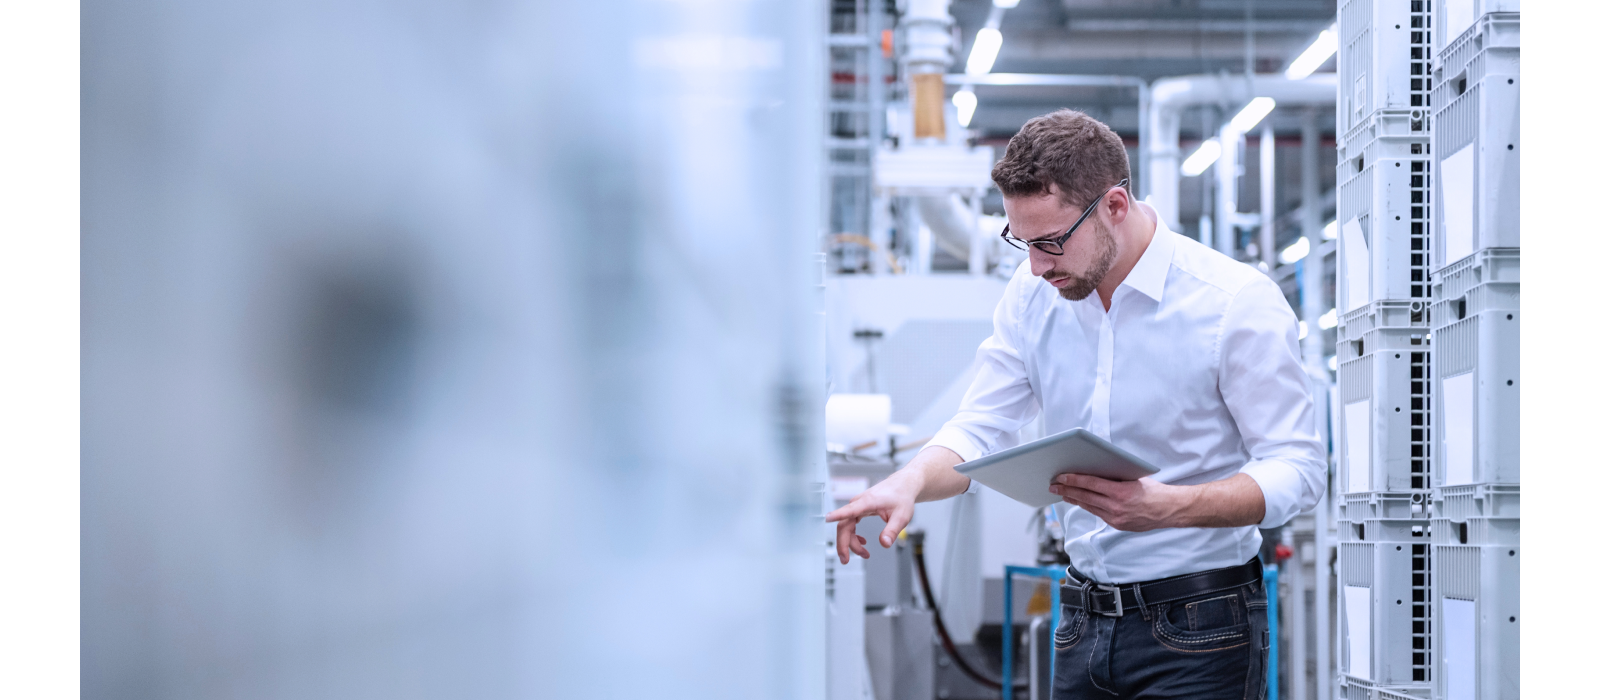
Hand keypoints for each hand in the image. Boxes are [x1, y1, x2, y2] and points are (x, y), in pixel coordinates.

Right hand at [824, 473, 920, 564]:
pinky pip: (851, 524)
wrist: (902, 486)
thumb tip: (884, 544)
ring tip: (864, 554)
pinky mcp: (859, 509)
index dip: (837, 515)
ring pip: (847, 526)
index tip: (827, 519)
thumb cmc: (901, 497)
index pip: (849, 510)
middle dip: (843, 544)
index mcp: (867, 502)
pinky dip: (855, 536)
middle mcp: (859, 503)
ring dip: (851, 542)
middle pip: (844, 525)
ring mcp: (858, 506)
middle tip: (846, 560)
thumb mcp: (901, 517)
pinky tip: (863, 542)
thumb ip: (892, 530)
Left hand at [1049, 474, 1192, 531]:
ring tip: (1062, 493)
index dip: (1073, 479)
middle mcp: (1116, 507)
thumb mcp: (1134, 478)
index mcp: (1120, 492)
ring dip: (1074, 499)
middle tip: (1053, 485)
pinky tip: (1080, 501)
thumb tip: (1094, 470)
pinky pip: (1098, 514)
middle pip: (1085, 497)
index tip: (1060, 476)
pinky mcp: (1118, 525)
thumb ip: (1115, 477)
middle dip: (1067, 490)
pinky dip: (1088, 506)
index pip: (1090, 484)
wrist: (1170, 510)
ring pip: (1089, 507)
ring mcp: (1116, 518)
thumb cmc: (1154, 491)